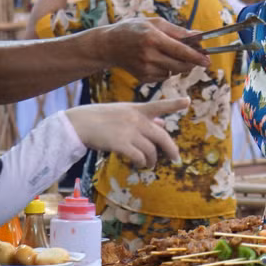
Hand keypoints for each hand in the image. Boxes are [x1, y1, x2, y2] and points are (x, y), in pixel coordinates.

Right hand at [65, 98, 188, 168]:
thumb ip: (142, 118)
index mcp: (136, 109)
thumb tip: (161, 123)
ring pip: (151, 150)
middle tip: (175, 158)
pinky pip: (139, 157)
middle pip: (161, 136)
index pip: (159, 105)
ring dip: (152, 160)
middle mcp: (136, 119)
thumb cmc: (99, 118)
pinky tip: (139, 165)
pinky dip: (141, 163)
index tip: (187, 101)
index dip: (174, 104)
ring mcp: (129, 131)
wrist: (78, 123)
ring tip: (149, 164)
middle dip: (171, 149)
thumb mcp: (122, 112)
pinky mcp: (121, 144)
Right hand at [99, 17, 209, 82]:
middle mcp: (149, 55)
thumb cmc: (134, 29)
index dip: (196, 57)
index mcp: (153, 38)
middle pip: (180, 65)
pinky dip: (166, 70)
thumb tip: (199, 35)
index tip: (208, 60)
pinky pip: (164, 77)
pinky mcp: (143, 78)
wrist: (109, 45)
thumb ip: (178, 30)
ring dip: (178, 65)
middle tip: (196, 57)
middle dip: (191, 63)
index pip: (180, 51)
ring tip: (168, 53)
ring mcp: (145, 69)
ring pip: (174, 72)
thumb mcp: (155, 23)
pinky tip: (156, 61)